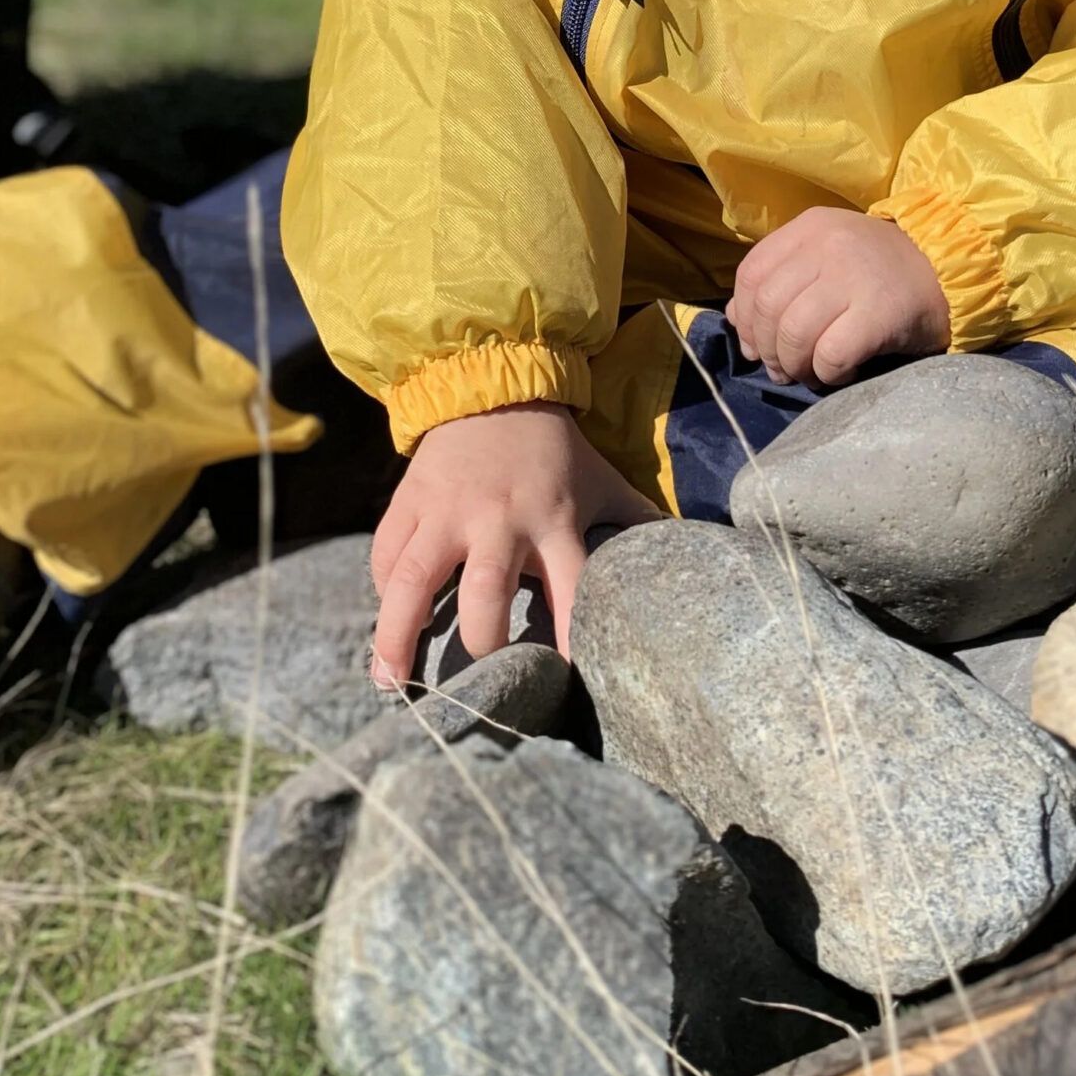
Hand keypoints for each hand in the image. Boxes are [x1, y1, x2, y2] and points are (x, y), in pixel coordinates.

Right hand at [368, 401, 659, 684]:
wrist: (493, 385)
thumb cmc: (555, 450)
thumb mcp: (602, 481)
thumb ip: (636, 524)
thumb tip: (691, 557)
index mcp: (554, 521)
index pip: (570, 589)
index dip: (571, 639)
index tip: (567, 683)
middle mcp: (497, 520)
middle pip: (484, 593)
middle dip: (480, 644)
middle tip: (474, 690)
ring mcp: (446, 512)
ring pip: (414, 580)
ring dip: (399, 635)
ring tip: (390, 685)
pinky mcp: (409, 501)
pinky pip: (387, 554)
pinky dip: (384, 594)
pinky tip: (387, 625)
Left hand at [726, 209, 949, 386]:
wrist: (953, 271)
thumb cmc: (884, 272)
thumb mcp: (828, 260)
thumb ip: (781, 280)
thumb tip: (736, 318)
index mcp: (810, 228)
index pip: (751, 274)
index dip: (746, 317)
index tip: (757, 345)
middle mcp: (828, 245)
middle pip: (768, 307)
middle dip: (767, 349)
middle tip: (784, 368)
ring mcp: (854, 277)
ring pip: (793, 333)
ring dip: (794, 365)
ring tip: (810, 373)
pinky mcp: (879, 313)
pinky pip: (831, 355)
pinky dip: (828, 374)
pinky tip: (842, 373)